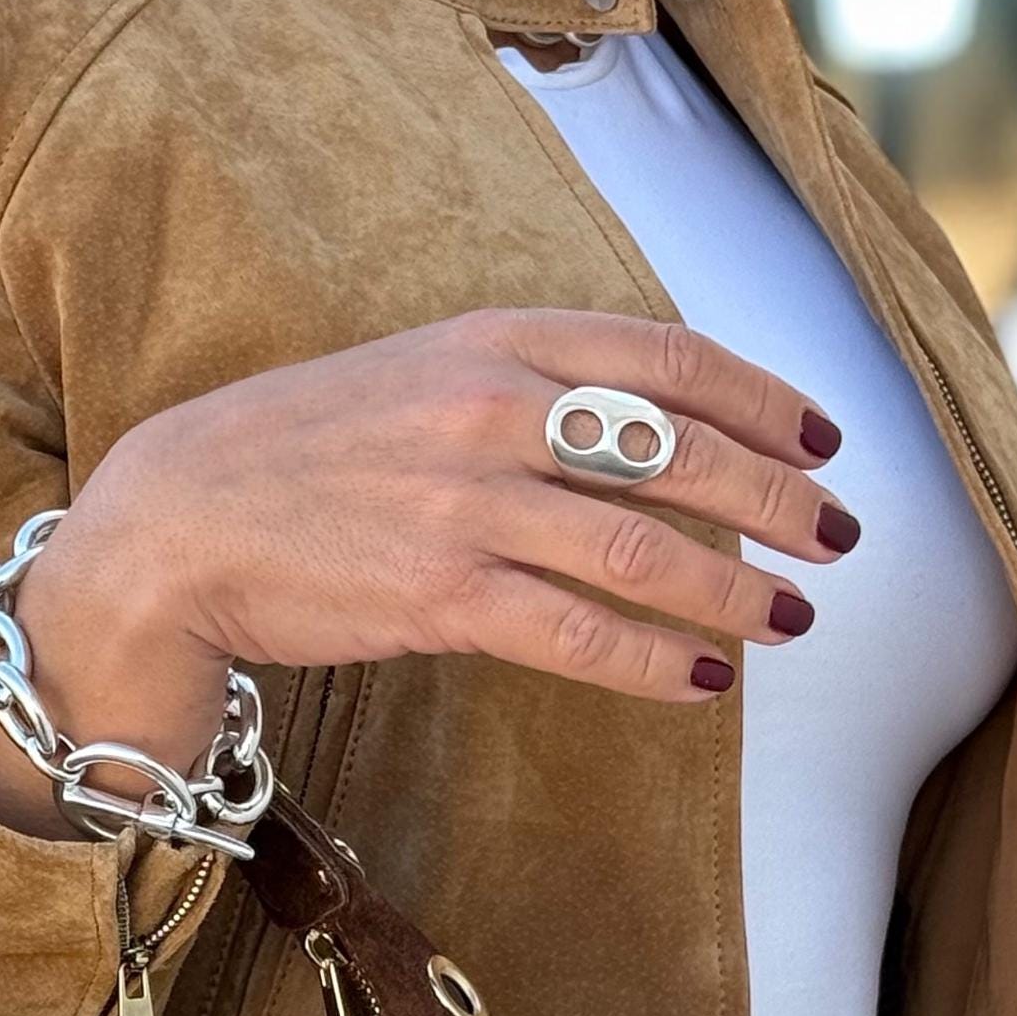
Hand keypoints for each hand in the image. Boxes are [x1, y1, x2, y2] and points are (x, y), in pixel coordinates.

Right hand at [0, 305, 855, 834]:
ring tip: (792, 618)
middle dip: (780, 500)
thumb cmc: (301, 454)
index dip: (762, 398)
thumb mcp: (417, 375)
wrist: (176, 521)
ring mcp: (465, 505)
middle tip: (840, 537)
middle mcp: (489, 410)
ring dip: (739, 588)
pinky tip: (707, 677)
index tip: (823, 437)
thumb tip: (642, 431)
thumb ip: (523, 386)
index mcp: (492, 338)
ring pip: (645, 547)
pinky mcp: (439, 596)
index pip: (666, 355)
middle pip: (681, 451)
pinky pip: (580, 632)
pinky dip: (658, 659)